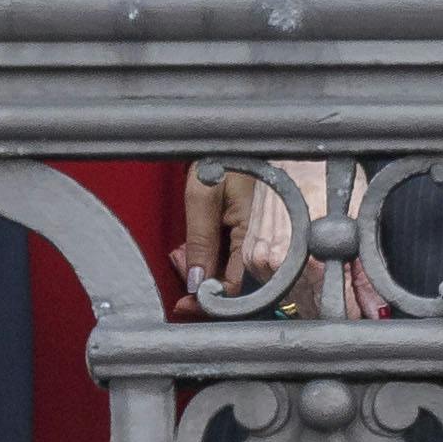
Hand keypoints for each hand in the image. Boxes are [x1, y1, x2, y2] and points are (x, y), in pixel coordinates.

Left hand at [178, 158, 312, 303]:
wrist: (233, 136)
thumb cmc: (222, 156)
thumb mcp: (202, 196)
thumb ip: (201, 242)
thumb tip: (197, 283)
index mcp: (254, 233)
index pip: (235, 285)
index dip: (209, 300)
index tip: (185, 304)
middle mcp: (262, 239)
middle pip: (235, 284)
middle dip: (204, 287)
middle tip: (180, 276)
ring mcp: (257, 236)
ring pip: (233, 273)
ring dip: (206, 274)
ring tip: (184, 258)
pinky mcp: (250, 232)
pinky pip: (234, 259)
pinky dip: (212, 261)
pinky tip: (196, 252)